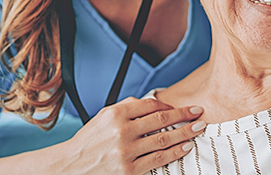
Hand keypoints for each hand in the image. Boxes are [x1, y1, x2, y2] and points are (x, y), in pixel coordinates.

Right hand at [65, 97, 204, 174]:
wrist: (71, 167)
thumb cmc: (90, 140)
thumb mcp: (103, 116)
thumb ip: (127, 106)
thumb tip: (153, 102)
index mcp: (116, 114)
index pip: (150, 105)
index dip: (170, 105)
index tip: (182, 107)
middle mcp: (122, 131)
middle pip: (161, 120)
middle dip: (183, 115)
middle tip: (199, 112)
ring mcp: (126, 151)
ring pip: (163, 139)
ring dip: (185, 133)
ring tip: (198, 128)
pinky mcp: (129, 170)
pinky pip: (158, 159)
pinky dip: (175, 152)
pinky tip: (185, 147)